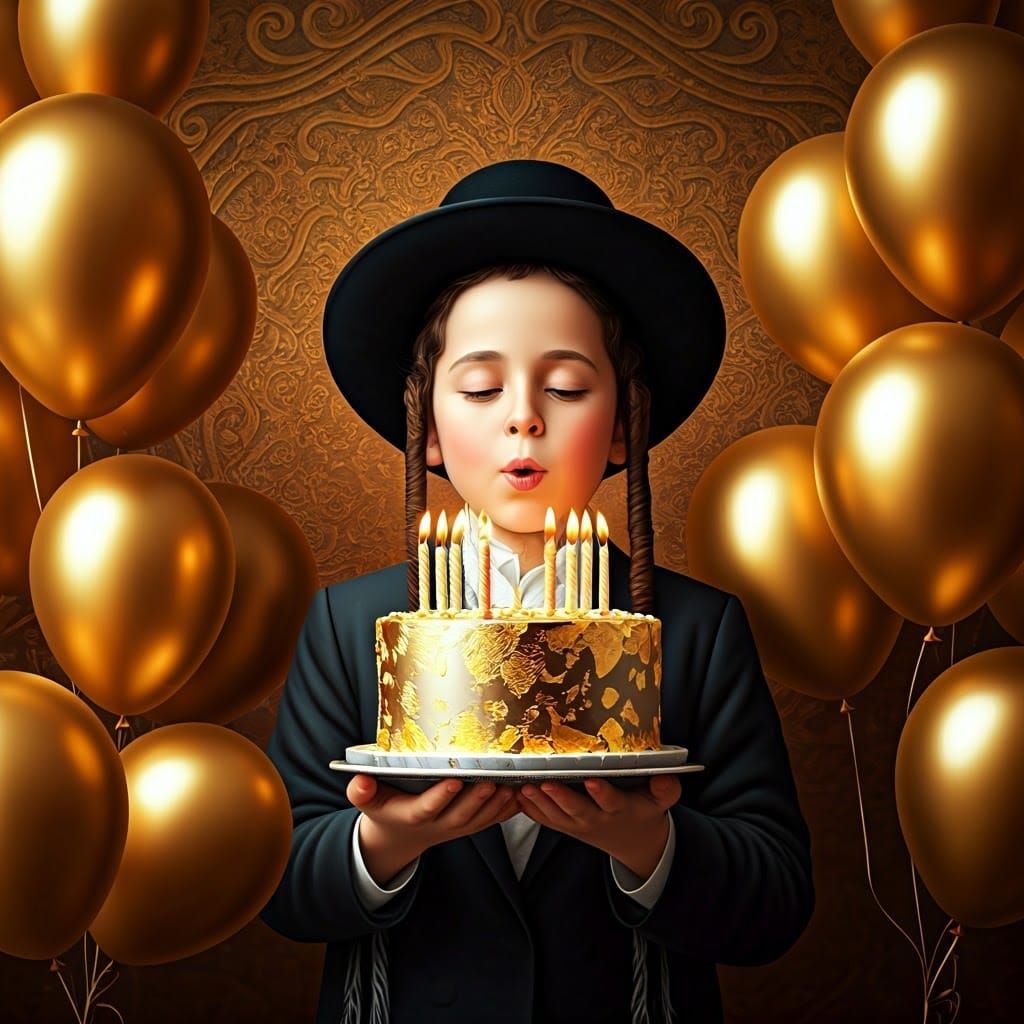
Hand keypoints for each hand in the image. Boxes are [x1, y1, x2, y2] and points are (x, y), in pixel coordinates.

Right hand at [347, 774, 517, 885]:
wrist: (400, 836)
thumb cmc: (383, 809)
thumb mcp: (367, 801)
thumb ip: (360, 791)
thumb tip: (359, 780)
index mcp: (412, 815)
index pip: (426, 808)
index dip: (439, 797)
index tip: (452, 781)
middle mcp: (437, 825)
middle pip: (460, 815)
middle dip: (476, 799)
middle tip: (492, 782)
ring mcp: (456, 827)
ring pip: (479, 820)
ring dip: (496, 805)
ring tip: (511, 786)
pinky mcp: (470, 825)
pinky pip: (491, 821)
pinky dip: (507, 810)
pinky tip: (522, 793)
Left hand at [517, 774, 680, 878]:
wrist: (634, 842)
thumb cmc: (645, 811)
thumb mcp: (661, 802)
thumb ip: (666, 789)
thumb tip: (665, 776)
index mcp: (621, 810)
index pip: (612, 802)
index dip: (602, 793)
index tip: (592, 780)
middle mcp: (597, 819)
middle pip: (577, 811)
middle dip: (561, 798)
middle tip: (546, 784)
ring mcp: (578, 825)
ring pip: (556, 817)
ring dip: (539, 803)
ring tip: (524, 787)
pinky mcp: (565, 827)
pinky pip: (545, 821)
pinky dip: (530, 810)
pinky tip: (516, 795)